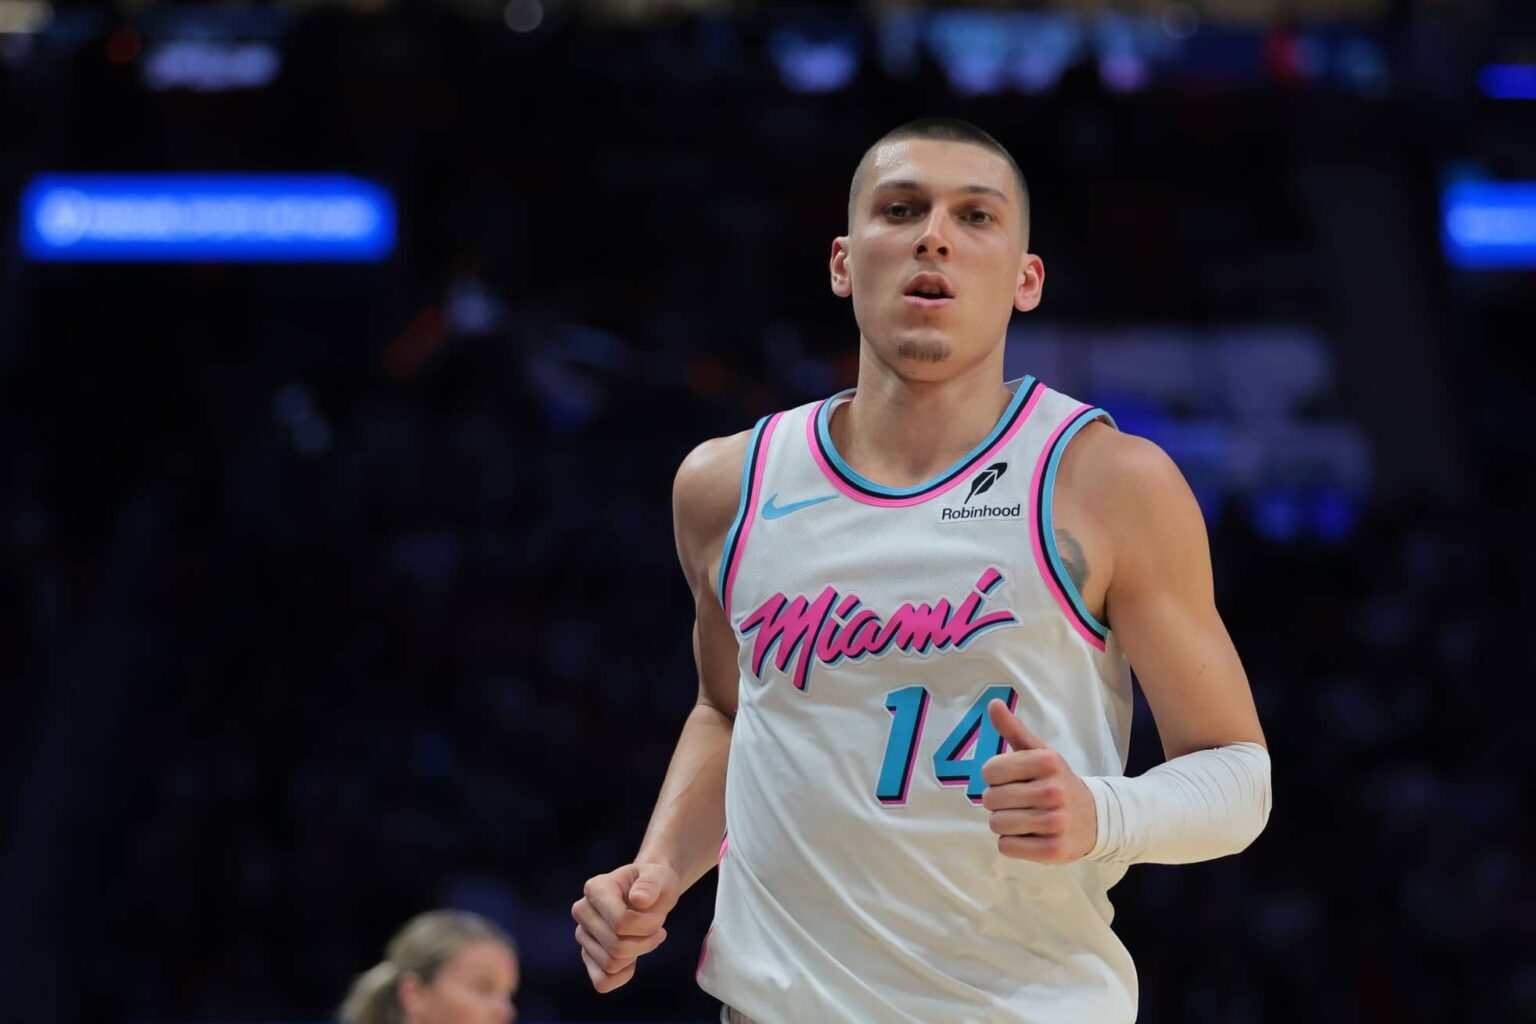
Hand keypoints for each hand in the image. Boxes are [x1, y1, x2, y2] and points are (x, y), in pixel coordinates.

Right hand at [572, 862, 679, 992]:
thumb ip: (650, 884)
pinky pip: (602, 982)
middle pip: (617, 947)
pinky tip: (634, 960)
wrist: (648, 894)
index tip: (659, 916)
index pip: (621, 924)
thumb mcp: (659, 877)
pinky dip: (622, 976)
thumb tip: (638, 899)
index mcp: (595, 888)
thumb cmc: (653, 883)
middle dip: (646, 941)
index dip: (648, 926)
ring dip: (638, 953)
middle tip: (657, 928)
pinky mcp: (588, 955)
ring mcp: (583, 934)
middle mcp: (582, 911)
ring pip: (612, 964)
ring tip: (647, 937)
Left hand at [980, 699, 1097, 863]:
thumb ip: (1013, 729)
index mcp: (1047, 761)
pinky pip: (1007, 847)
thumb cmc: (1056, 781)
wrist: (1095, 818)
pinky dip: (1012, 843)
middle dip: (998, 802)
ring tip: (1024, 818)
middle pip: (991, 799)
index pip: (989, 770)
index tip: (1011, 779)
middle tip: (1018, 802)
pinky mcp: (1055, 850)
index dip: (994, 777)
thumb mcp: (1039, 753)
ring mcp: (1056, 822)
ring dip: (1004, 823)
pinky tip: (1030, 836)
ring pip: (997, 824)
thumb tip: (992, 703)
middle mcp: (1053, 790)